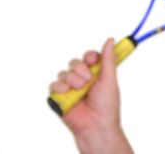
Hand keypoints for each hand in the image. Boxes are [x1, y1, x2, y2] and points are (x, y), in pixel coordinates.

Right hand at [49, 38, 132, 153]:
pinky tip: (67, 91)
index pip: (88, 57)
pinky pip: (54, 84)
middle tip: (88, 79)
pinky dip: (60, 86)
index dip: (89, 56)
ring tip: (80, 89)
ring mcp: (69, 87)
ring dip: (72, 79)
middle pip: (74, 62)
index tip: (93, 60)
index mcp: (95, 73)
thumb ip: (108, 59)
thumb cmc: (107, 104)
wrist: (96, 125)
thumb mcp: (109, 79)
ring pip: (64, 72)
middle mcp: (82, 78)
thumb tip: (110, 40)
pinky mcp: (59, 97)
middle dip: (80, 69)